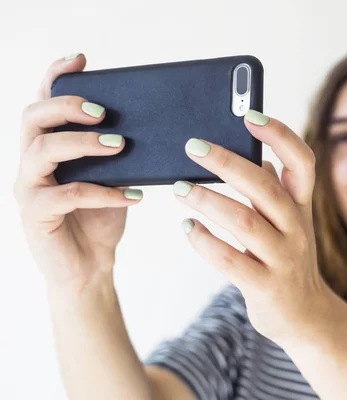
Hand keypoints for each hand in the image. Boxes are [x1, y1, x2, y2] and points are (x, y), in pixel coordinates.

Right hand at [13, 54, 142, 293]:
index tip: (80, 59)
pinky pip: (67, 195)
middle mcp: (30, 163)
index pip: (43, 103)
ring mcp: (29, 188)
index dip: (56, 77)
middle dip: (68, 105)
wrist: (89, 268)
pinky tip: (132, 195)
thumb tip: (149, 128)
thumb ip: (118, 156)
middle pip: (33, 117)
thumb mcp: (113, 179)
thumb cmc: (99, 219)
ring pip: (42, 150)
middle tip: (105, 111)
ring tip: (120, 145)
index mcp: (47, 148)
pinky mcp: (36, 215)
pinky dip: (102, 192)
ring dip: (83, 143)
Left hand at [174, 110, 333, 343]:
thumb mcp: (289, 220)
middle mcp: (297, 228)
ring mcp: (284, 258)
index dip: (280, 135)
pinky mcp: (266, 286)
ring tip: (180, 187)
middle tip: (192, 147)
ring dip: (208, 201)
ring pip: (244, 222)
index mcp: (302, 205)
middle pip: (265, 187)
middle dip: (228, 163)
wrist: (304, 314)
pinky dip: (204, 241)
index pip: (302, 162)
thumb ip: (275, 189)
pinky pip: (230, 261)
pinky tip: (187, 227)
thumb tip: (257, 155)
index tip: (251, 114)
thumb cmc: (287, 257)